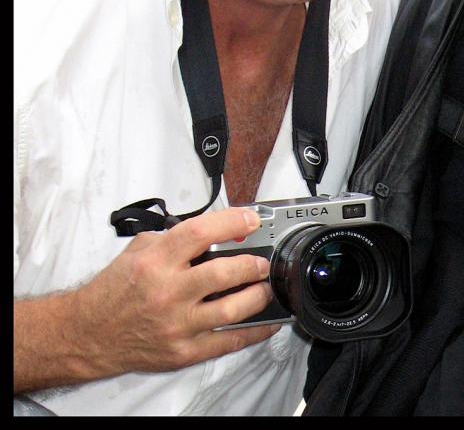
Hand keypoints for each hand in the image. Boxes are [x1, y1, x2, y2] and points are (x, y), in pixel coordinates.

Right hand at [14, 207, 281, 391]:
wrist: (88, 334)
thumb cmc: (114, 291)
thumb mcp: (140, 249)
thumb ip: (174, 236)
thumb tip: (215, 229)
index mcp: (157, 261)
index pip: (201, 232)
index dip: (233, 222)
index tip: (252, 220)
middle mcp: (168, 292)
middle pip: (224, 272)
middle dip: (253, 264)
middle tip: (262, 261)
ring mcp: (177, 324)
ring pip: (232, 309)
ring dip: (258, 296)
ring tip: (266, 286)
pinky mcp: (183, 351)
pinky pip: (227, 342)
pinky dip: (253, 332)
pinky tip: (267, 321)